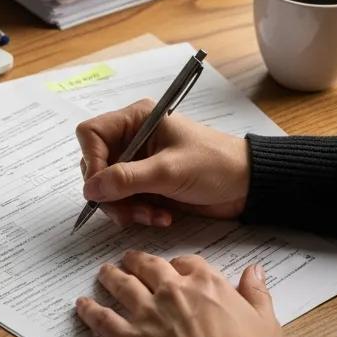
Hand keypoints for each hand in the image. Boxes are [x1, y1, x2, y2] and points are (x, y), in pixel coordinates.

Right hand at [75, 100, 249, 226]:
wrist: (247, 186)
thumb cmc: (214, 165)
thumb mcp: (168, 171)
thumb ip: (126, 179)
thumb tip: (89, 188)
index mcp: (136, 120)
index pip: (91, 134)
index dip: (91, 161)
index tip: (101, 188)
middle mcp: (133, 138)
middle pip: (96, 165)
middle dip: (110, 192)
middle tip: (129, 210)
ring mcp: (139, 163)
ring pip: (108, 188)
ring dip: (126, 208)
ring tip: (153, 216)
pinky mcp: (147, 184)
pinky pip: (125, 201)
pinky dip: (138, 213)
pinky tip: (162, 217)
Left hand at [76, 251, 281, 336]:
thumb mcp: (266, 323)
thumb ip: (257, 293)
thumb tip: (255, 270)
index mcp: (206, 283)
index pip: (186, 262)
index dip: (178, 265)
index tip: (174, 270)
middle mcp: (172, 291)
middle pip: (147, 266)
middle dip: (136, 261)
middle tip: (128, 260)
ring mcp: (147, 313)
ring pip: (121, 284)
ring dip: (111, 276)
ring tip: (104, 272)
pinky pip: (102, 319)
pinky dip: (90, 310)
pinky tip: (82, 305)